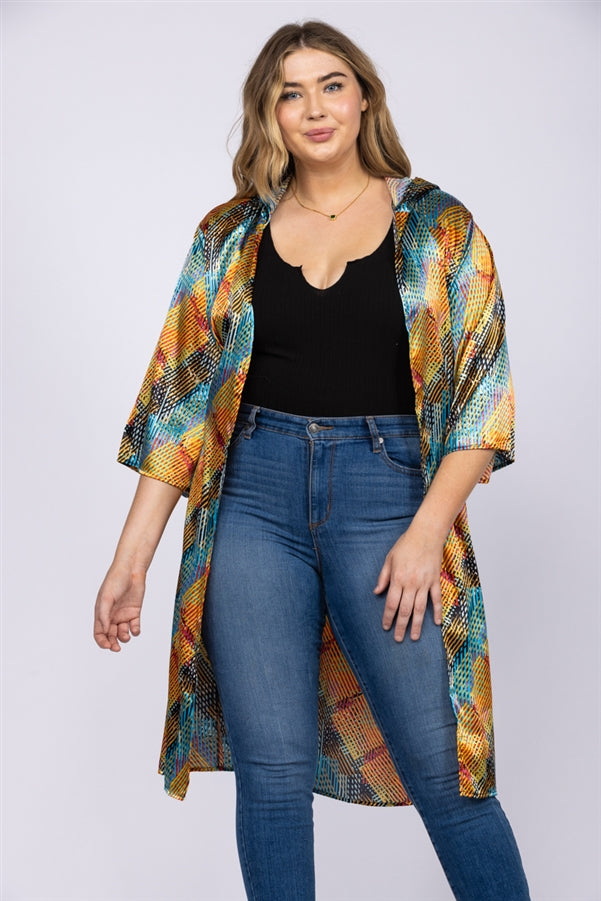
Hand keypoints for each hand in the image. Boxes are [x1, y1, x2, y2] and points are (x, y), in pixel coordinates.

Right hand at [93, 564, 145, 651]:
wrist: (131, 571)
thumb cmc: (115, 581)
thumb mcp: (106, 598)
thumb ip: (104, 615)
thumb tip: (105, 631)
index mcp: (101, 613)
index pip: (99, 633)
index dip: (102, 642)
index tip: (107, 646)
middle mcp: (111, 616)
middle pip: (110, 636)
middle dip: (112, 644)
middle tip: (117, 648)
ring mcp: (123, 614)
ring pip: (122, 633)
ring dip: (124, 638)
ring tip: (126, 635)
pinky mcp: (135, 612)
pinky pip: (134, 626)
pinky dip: (135, 631)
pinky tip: (135, 629)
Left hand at [373, 525, 442, 640]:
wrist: (426, 534)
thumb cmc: (406, 544)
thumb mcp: (389, 559)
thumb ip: (383, 577)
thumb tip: (376, 592)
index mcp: (398, 579)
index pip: (391, 603)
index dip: (388, 617)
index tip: (386, 627)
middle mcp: (411, 584)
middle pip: (405, 610)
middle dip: (401, 626)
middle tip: (399, 639)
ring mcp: (424, 583)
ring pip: (420, 608)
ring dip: (417, 624)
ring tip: (414, 637)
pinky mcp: (435, 581)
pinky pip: (437, 599)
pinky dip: (437, 611)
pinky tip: (436, 623)